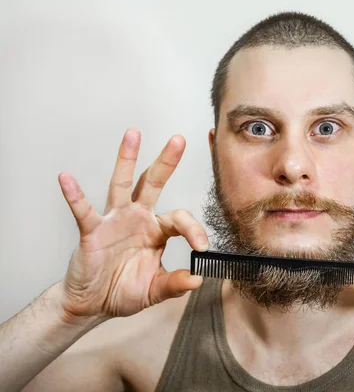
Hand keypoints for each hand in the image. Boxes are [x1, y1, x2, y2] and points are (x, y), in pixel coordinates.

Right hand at [56, 129, 207, 320]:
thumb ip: (173, 283)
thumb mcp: (154, 290)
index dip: (194, 230)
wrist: (93, 302)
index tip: (202, 247)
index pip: (180, 220)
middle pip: (154, 184)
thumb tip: (196, 280)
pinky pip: (83, 210)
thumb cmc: (124, 291)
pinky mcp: (92, 230)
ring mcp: (115, 221)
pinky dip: (74, 195)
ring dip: (127, 159)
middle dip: (166, 162)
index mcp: (157, 231)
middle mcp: (138, 218)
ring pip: (122, 184)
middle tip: (179, 140)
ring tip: (133, 135)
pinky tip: (66, 178)